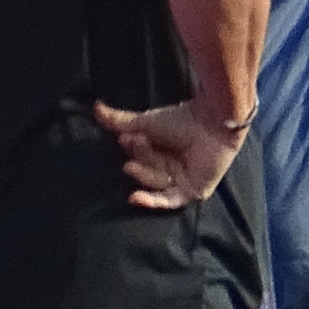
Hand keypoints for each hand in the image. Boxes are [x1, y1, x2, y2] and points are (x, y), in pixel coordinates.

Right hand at [94, 99, 250, 209]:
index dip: (133, 149)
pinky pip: (170, 202)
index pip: (139, 158)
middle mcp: (172, 167)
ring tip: (136, 161)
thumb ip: (119, 120)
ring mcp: (183, 180)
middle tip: (136, 143)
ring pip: (155, 184)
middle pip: (146, 171)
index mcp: (161, 152)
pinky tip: (134, 198)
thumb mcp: (145, 122)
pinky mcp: (195, 191)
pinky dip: (152, 202)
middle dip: (140, 158)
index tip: (127, 138)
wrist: (214, 120)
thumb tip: (95, 106)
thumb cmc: (182, 118)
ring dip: (145, 172)